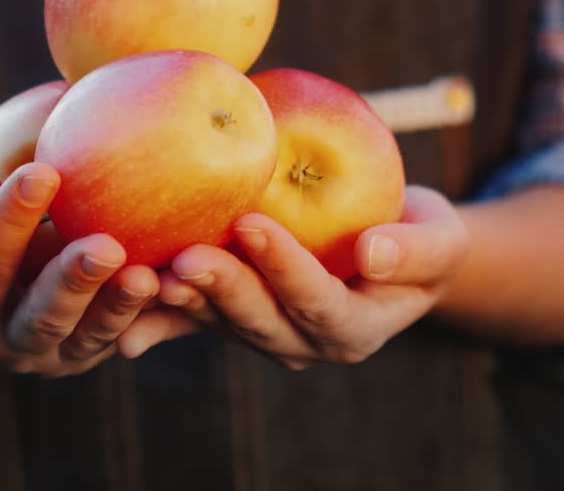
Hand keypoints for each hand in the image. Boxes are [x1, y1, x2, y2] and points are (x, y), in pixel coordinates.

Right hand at [0, 162, 158, 376]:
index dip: (9, 221)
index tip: (40, 171)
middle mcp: (2, 343)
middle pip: (41, 317)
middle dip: (73, 281)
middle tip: (105, 247)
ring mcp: (47, 354)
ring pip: (86, 335)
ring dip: (118, 306)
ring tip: (145, 275)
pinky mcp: (84, 351)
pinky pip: (117, 335)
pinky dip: (144, 313)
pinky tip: (170, 280)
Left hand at [117, 186, 467, 368]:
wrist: (388, 247)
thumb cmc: (420, 237)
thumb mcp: (441, 239)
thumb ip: (416, 249)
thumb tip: (376, 252)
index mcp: (353, 328)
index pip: (317, 302)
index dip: (284, 268)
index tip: (253, 223)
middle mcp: (302, 341)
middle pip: (258, 321)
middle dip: (221, 289)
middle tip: (185, 255)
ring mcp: (262, 332)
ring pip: (219, 321)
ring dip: (183, 301)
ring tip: (148, 271)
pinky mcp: (230, 315)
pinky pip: (191, 319)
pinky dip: (156, 321)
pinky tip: (121, 322)